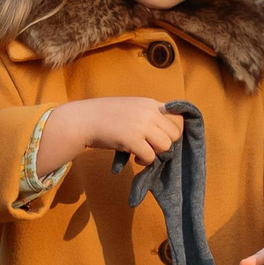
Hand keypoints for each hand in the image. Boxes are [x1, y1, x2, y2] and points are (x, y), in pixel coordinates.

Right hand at [48, 96, 182, 169]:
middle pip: (175, 134)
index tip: (162, 138)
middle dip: (165, 144)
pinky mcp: (132, 139)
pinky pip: (150, 157)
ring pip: (166, 146)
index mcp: (151, 103)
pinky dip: (144, 161)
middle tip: (150, 146)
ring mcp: (141, 125)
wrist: (83, 120)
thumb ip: (150, 116)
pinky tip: (133, 156)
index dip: (174, 131)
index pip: (179, 118)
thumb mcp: (133, 108)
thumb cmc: (107, 117)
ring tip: (141, 152)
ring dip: (155, 153)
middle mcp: (149, 112)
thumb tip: (170, 136)